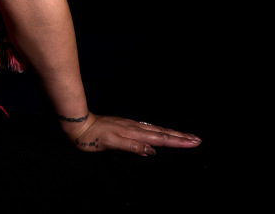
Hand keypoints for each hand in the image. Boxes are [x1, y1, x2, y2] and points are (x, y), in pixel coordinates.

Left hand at [63, 113, 200, 155]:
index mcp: (134, 133)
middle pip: (162, 133)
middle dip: (180, 137)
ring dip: (172, 134)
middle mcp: (135, 128)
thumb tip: (153, 150)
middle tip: (197, 139)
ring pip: (156, 130)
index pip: (161, 138)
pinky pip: (148, 129)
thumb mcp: (110, 144)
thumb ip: (132, 146)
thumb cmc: (91, 137)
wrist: (76, 124)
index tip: (194, 142)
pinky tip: (160, 133)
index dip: (178, 142)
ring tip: (185, 136)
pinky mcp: (125, 126)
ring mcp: (130, 126)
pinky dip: (159, 132)